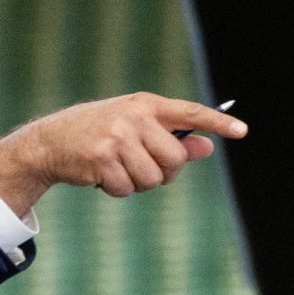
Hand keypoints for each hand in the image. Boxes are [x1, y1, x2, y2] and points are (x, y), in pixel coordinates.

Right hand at [0, 92, 247, 214]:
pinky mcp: (103, 157)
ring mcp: (118, 136)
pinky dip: (118, 190)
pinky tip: (102, 175)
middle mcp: (135, 116)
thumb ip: (172, 138)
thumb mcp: (137, 130)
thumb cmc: (100, 135)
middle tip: (140, 166)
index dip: (217, 122)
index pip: (189, 112)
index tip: (242, 131)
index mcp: (146, 105)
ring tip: (118, 169)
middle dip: (163, 172)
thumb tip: (208, 147)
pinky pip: (129, 188)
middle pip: (175, 160)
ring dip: (138, 183)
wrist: (51, 142)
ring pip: (153, 179)